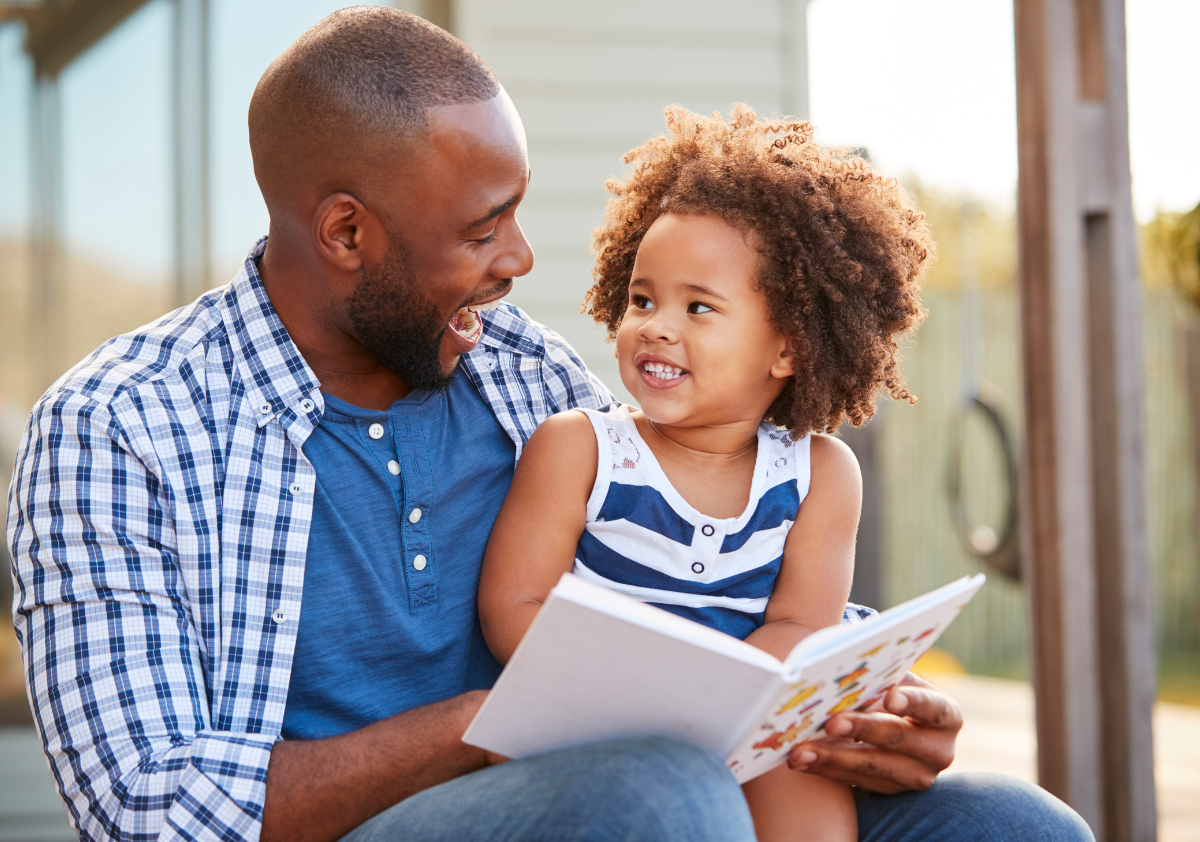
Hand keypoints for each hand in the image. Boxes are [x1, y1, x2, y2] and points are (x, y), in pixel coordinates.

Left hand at [787, 672, 960, 792]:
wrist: (898, 728)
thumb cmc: (893, 692)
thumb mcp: (898, 681)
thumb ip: (884, 675)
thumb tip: (852, 665)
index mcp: (946, 715)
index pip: (934, 707)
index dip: (913, 702)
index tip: (890, 696)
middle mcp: (938, 751)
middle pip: (898, 739)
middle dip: (862, 729)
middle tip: (831, 723)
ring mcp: (916, 776)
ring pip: (872, 767)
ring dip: (832, 757)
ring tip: (801, 750)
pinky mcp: (891, 791)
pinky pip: (855, 782)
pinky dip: (825, 769)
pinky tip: (800, 760)